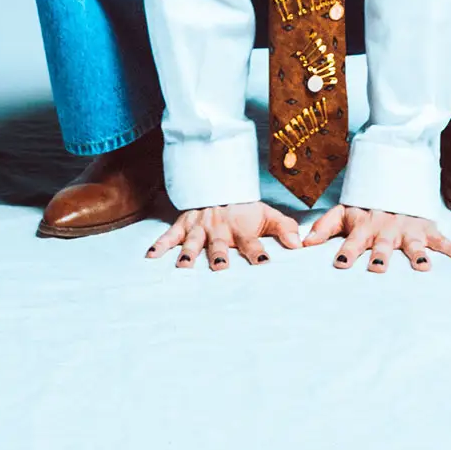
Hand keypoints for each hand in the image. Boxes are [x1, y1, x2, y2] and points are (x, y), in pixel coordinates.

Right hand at [145, 201, 302, 269]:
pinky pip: (170, 235)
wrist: (219, 183)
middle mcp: (219, 229)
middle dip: (219, 256)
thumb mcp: (266, 213)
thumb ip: (283, 228)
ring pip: (193, 242)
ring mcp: (199, 227)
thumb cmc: (244, 206)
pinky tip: (151, 255)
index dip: (258, 252)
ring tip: (184, 267)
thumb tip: (299, 244)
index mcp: (241, 228)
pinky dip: (160, 245)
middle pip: (219, 244)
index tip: (264, 263)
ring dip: (189, 254)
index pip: (252, 242)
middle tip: (220, 267)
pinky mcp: (183, 225)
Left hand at [302, 203, 450, 272]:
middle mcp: (386, 228)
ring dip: (417, 254)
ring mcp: (408, 228)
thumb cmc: (366, 205)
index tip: (341, 263)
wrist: (394, 180)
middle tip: (378, 268)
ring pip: (413, 243)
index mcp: (364, 226)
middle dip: (381, 256)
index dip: (346, 251)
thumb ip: (324, 226)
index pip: (353, 239)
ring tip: (423, 267)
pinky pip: (441, 238)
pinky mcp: (426, 228)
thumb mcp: (344, 211)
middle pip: (383, 245)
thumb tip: (304, 244)